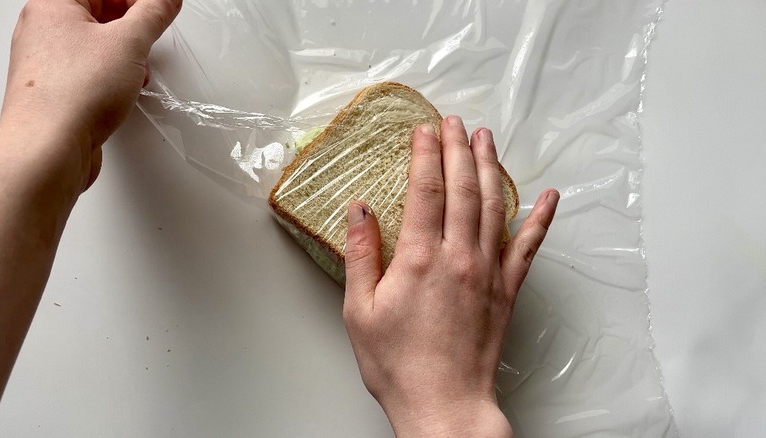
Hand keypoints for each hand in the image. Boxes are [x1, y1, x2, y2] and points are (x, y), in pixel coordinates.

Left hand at [0, 0, 180, 191]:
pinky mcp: (56, 90)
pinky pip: (89, 70)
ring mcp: (47, 62)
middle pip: (97, 12)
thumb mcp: (129, 43)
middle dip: (131, 24)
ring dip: (124, 53)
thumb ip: (152, 14)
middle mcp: (42, 30)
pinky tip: (125, 88)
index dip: (136, 0)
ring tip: (138, 66)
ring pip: (94, 44)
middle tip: (151, 32)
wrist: (49, 148)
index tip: (159, 8)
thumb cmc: (70, 95)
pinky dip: (112, 75)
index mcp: (52, 5)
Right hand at [343, 116, 558, 436]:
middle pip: (462, 189)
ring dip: (490, 168)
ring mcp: (487, 273)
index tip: (424, 130)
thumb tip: (359, 211)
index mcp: (420, 260)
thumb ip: (361, 256)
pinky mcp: (506, 291)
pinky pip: (528, 247)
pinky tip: (549, 196)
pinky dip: (540, 219)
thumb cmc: (399, 365)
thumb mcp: (360, 312)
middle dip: (457, 149)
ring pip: (494, 207)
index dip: (425, 155)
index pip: (426, 191)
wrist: (445, 405)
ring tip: (486, 139)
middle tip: (454, 121)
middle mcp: (458, 258)